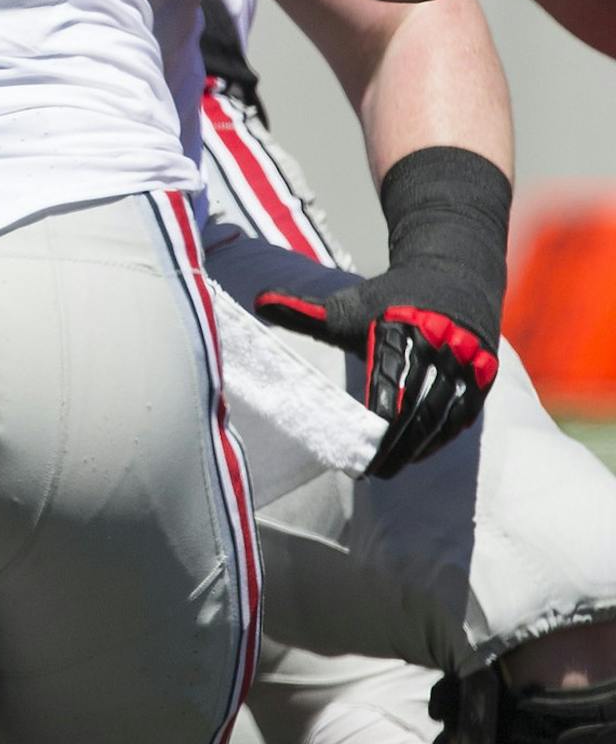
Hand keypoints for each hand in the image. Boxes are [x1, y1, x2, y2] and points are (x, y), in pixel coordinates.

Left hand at [255, 275, 496, 478]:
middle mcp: (440, 345)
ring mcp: (467, 359)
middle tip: (371, 472)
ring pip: (444, 414)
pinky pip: (464, 413)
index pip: (389, 382)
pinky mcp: (485, 371)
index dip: (377, 419)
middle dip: (396, 444)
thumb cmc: (390, 297)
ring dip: (419, 447)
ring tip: (390, 469)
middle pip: (418, 406)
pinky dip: (442, 437)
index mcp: (402, 328)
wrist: (455, 271)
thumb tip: (258, 300)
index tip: (359, 449)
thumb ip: (306, 310)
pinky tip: (419, 453)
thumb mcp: (350, 302)